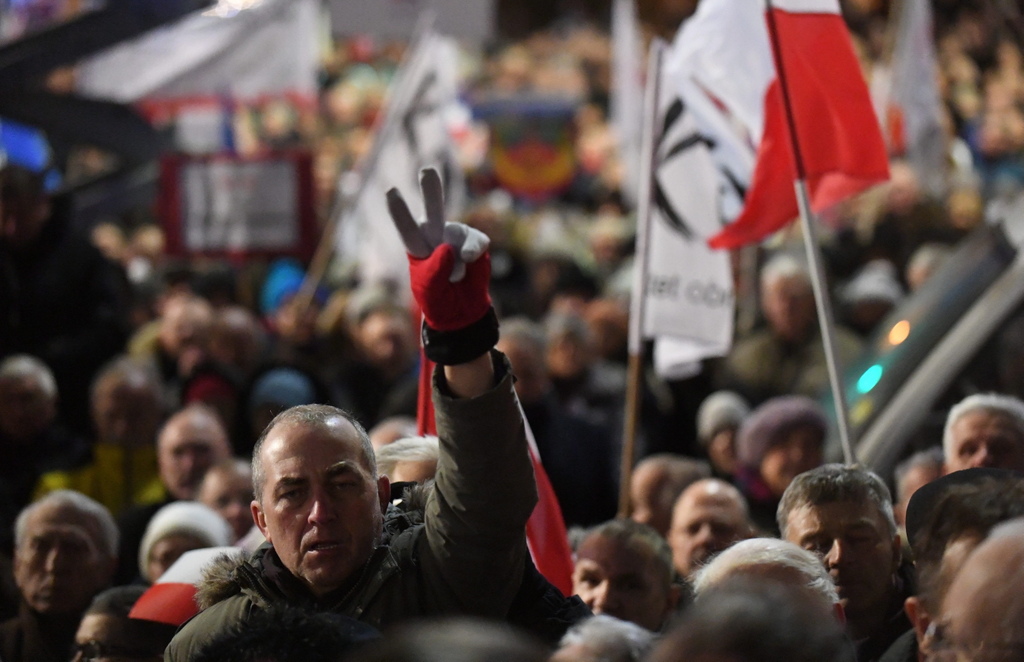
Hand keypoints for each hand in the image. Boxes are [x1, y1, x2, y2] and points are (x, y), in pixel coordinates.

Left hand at [387, 168, 491, 331]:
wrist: (462, 309)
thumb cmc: (438, 298)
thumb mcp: (430, 289)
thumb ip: (436, 270)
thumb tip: (450, 247)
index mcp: (417, 247)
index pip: (407, 229)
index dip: (399, 212)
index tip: (390, 191)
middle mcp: (435, 235)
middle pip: (434, 211)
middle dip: (431, 191)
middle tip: (427, 171)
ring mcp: (456, 236)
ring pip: (458, 234)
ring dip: (459, 260)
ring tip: (455, 277)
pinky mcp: (475, 240)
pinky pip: (477, 243)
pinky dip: (474, 256)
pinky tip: (470, 264)